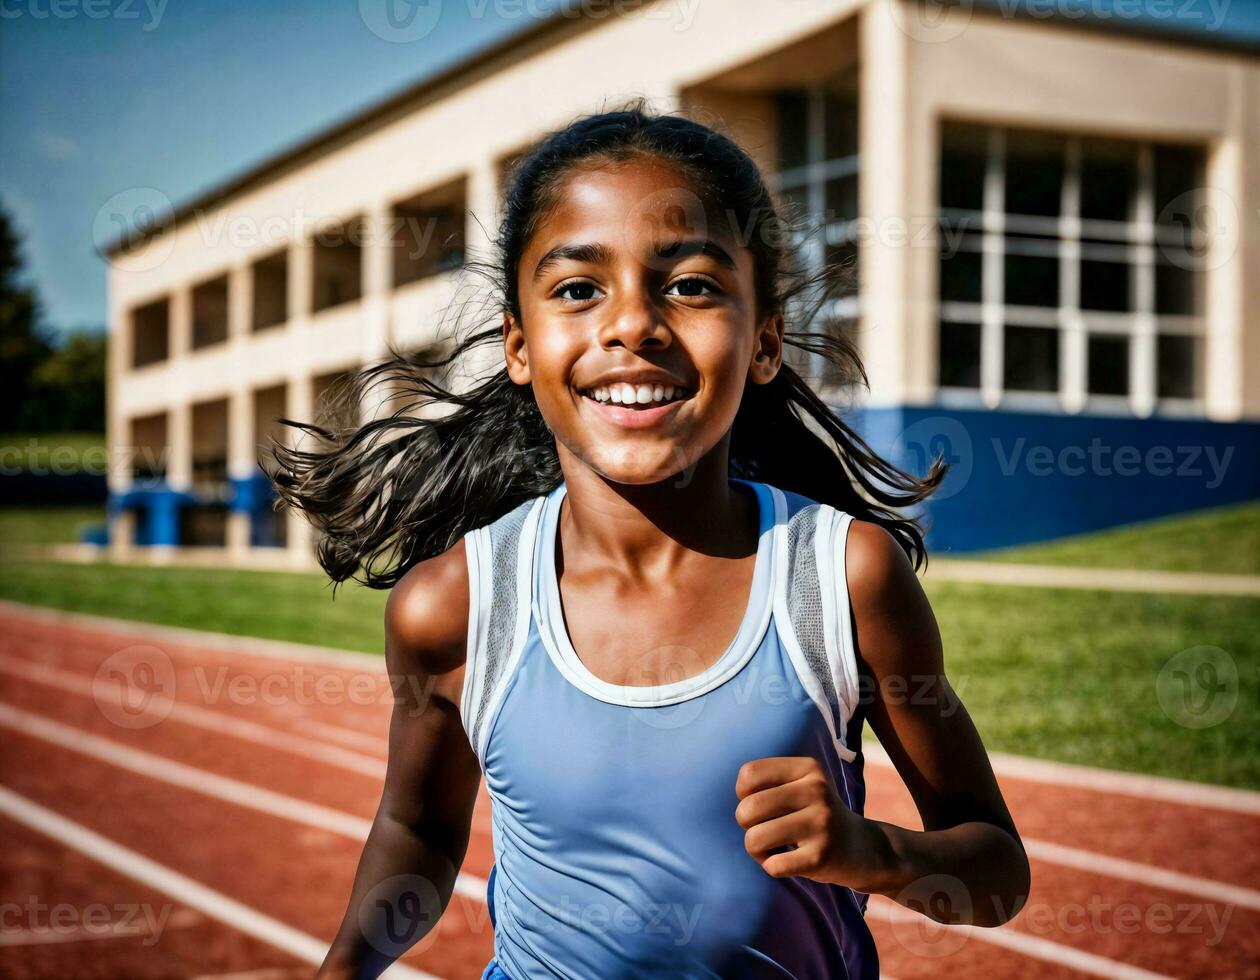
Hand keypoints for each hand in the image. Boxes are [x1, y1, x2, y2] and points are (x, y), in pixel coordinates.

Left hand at [734, 755, 875, 886]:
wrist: (862, 848)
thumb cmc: (815, 815)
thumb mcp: (801, 785)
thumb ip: (768, 782)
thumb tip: (738, 796)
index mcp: (808, 768)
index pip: (749, 774)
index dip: (744, 794)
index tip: (760, 803)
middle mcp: (817, 791)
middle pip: (747, 809)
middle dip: (746, 824)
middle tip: (765, 829)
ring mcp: (821, 824)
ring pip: (754, 839)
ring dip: (757, 849)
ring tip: (775, 847)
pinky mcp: (821, 857)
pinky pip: (772, 866)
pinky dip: (772, 867)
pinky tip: (789, 862)